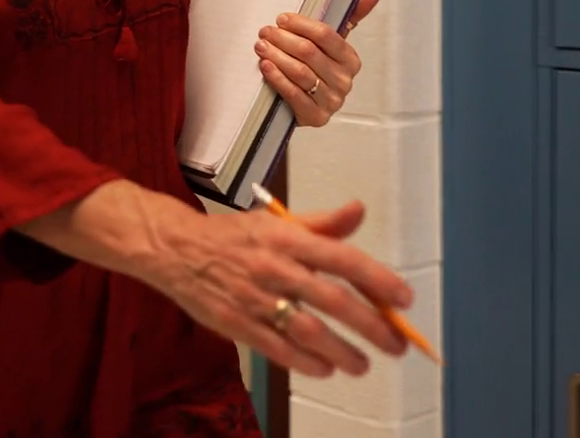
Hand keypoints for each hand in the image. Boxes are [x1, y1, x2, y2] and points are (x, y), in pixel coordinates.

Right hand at [138, 196, 410, 376]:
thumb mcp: (275, 222)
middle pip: (332, 300)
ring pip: (309, 331)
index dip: (377, 280)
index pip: (342, 259)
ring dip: (342, 352)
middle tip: (396, 345)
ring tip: (362, 365)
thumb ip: (321, 223)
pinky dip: (305, 362)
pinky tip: (325, 368)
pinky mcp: (237, 324)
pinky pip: (278, 348)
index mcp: (287, 238)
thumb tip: (358, 211)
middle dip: (371, 326)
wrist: (175, 249)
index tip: (403, 299)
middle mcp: (275, 267)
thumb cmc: (232, 236)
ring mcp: (255, 298)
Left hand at [255, 0, 380, 126]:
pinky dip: (277, 78)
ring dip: (276, 56)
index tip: (282, 19)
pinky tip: (265, 67)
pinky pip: (293, 94)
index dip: (301, 25)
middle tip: (265, 32)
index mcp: (351, 59)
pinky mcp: (316, 117)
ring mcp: (332, 101)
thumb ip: (350, 15)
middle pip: (309, 53)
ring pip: (300, 72)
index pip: (326, 36)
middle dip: (283, 39)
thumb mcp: (330, 43)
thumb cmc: (315, 68)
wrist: (301, 106)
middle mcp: (345, 81)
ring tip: (261, 47)